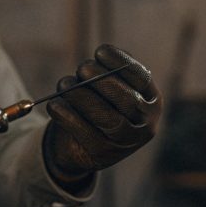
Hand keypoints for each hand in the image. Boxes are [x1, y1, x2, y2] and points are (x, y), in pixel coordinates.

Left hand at [44, 44, 161, 186]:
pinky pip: (84, 133)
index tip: (100, 51)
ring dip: (82, 97)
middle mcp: (145, 125)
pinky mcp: (102, 155)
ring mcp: (125, 144)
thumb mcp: (108, 88)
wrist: (81, 146)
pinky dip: (67, 116)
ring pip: (107, 119)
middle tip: (82, 68)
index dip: (121, 63)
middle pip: (127, 100)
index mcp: (152, 102)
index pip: (141, 79)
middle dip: (102, 80)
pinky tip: (54, 104)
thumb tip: (101, 58)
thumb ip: (109, 72)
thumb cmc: (98, 106)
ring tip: (64, 84)